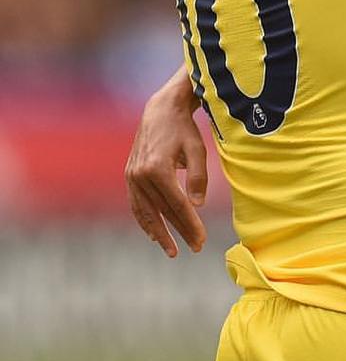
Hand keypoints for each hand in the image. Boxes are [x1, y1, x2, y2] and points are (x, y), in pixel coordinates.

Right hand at [124, 67, 207, 256]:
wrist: (160, 111)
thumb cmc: (184, 129)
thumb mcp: (198, 149)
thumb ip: (199, 177)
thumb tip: (197, 206)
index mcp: (158, 168)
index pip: (177, 204)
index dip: (190, 224)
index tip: (201, 240)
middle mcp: (140, 175)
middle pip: (162, 211)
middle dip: (179, 232)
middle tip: (195, 247)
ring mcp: (131, 176)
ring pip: (146, 212)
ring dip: (159, 232)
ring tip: (171, 250)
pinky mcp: (129, 176)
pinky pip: (136, 204)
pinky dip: (145, 220)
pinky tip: (154, 234)